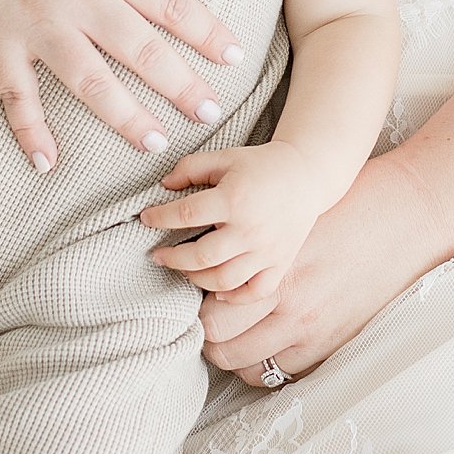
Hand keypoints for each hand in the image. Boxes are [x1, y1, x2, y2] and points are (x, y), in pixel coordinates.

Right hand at [0, 0, 244, 170]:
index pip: (172, 3)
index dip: (207, 32)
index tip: (234, 57)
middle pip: (142, 51)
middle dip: (181, 87)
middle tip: (210, 113)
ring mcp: (37, 21)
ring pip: (90, 82)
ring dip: (124, 117)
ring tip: (156, 143)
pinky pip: (16, 93)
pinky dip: (29, 130)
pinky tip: (47, 163)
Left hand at [140, 142, 321, 299]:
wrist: (307, 175)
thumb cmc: (261, 165)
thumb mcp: (225, 157)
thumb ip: (190, 167)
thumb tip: (163, 185)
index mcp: (234, 199)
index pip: (186, 214)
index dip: (160, 217)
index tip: (146, 218)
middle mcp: (250, 229)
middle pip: (201, 257)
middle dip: (172, 259)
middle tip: (158, 255)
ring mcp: (266, 251)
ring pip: (223, 281)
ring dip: (195, 279)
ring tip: (183, 269)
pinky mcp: (280, 263)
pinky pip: (254, 292)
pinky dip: (233, 297)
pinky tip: (217, 289)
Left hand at [196, 152, 449, 384]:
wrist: (408, 215)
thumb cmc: (348, 204)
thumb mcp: (292, 217)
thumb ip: (252, 240)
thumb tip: (211, 253)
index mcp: (274, 266)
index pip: (208, 307)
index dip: (193, 302)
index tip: (193, 291)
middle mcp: (289, 304)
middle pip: (218, 343)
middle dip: (206, 333)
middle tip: (206, 316)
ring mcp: (311, 329)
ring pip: (243, 366)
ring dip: (232, 351)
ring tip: (232, 333)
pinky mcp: (330, 344)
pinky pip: (278, 371)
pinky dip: (262, 362)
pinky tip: (262, 342)